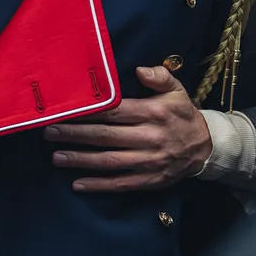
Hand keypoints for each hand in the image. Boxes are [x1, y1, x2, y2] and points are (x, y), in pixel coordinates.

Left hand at [43, 66, 211, 191]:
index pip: (115, 112)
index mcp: (153, 113)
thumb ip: (160, 76)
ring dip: (80, 160)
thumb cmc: (183, 115)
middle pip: (106, 137)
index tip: (66, 111)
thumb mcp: (177, 90)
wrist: (205, 147)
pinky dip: (98, 185)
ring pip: (109, 161)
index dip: (89, 112)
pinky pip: (120, 184)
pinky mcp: (149, 180)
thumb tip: (140, 69)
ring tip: (56, 156)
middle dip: (75, 135)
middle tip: (50, 132)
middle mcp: (149, 138)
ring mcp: (148, 161)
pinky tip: (77, 184)